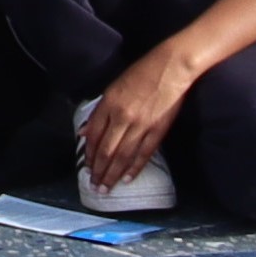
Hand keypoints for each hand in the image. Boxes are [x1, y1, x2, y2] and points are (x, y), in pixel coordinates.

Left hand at [82, 42, 202, 188]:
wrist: (170, 68)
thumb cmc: (140, 74)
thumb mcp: (113, 88)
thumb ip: (99, 111)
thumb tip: (86, 132)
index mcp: (109, 103)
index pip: (94, 135)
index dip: (90, 153)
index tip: (87, 167)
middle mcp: (122, 116)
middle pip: (107, 149)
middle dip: (99, 170)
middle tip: (94, 186)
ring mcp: (141, 124)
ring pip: (123, 155)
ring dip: (113, 174)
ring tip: (106, 188)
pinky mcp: (158, 130)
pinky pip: (144, 154)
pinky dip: (134, 168)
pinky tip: (127, 179)